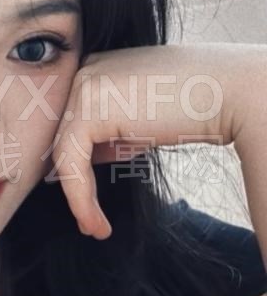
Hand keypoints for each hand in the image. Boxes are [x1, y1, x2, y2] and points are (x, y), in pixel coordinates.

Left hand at [48, 43, 247, 239]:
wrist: (233, 93)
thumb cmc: (198, 108)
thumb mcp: (142, 119)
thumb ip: (111, 132)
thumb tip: (87, 158)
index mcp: (97, 67)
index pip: (71, 123)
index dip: (76, 165)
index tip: (88, 201)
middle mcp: (85, 69)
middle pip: (62, 136)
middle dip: (73, 181)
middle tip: (89, 221)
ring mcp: (84, 84)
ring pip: (63, 152)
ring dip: (77, 197)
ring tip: (94, 228)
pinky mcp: (89, 106)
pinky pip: (71, 161)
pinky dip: (81, 196)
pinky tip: (96, 221)